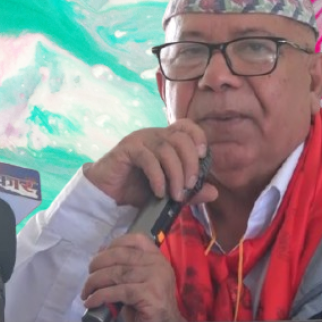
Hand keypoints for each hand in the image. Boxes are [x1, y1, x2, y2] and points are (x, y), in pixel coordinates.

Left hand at [81, 234, 185, 321]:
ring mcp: (156, 279)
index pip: (136, 240)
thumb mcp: (137, 281)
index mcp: (157, 258)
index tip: (99, 255)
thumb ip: (124, 267)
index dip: (114, 244)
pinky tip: (91, 302)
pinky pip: (117, 291)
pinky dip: (99, 296)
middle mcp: (159, 265)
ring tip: (86, 292)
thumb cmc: (148, 305)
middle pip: (121, 255)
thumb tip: (99, 253)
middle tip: (89, 276)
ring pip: (116, 273)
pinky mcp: (150, 294)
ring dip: (95, 282)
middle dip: (98, 263)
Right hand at [85, 118, 216, 206]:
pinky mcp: (126, 149)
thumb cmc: (138, 190)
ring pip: (166, 149)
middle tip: (190, 186)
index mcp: (165, 139)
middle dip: (190, 163)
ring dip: (176, 174)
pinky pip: (148, 158)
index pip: (186, 126)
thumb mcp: (169, 192)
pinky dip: (158, 177)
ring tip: (175, 195)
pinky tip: (159, 192)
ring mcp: (140, 139)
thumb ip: (190, 191)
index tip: (204, 155)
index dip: (198, 136)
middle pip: (180, 138)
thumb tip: (214, 192)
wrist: (107, 195)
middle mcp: (154, 135)